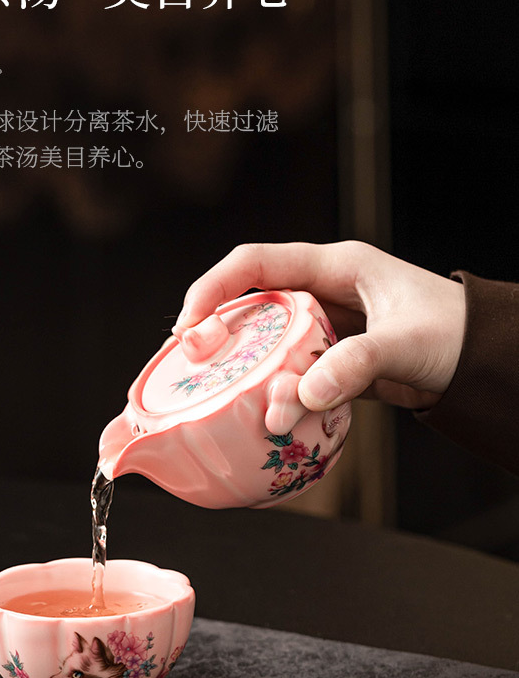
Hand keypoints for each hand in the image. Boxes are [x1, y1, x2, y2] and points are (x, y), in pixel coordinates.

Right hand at [174, 241, 466, 412]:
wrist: (493, 364)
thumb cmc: (458, 334)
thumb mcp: (406, 343)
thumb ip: (354, 365)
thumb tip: (301, 398)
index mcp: (337, 266)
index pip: (256, 263)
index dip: (213, 289)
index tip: (189, 327)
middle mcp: (326, 292)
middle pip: (254, 304)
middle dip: (220, 335)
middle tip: (194, 368)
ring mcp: (331, 328)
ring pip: (271, 345)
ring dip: (250, 371)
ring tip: (230, 400)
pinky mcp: (338, 362)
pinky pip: (294, 374)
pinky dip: (278, 393)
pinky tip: (266, 414)